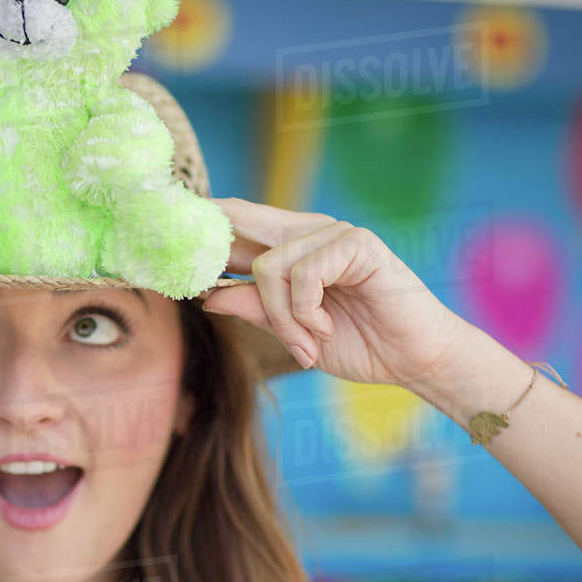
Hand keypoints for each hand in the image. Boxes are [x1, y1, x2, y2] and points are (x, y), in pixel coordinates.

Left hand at [200, 198, 471, 389]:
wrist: (415, 360)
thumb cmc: (359, 342)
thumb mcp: (292, 330)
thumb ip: (254, 307)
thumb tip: (207, 294)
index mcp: (292, 247)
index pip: (239, 224)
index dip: (205, 224)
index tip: (167, 230)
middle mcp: (310, 232)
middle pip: (242, 222)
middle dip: (213, 241)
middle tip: (190, 265)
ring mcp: (334, 234)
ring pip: (270, 266)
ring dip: (281, 318)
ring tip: (306, 344)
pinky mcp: (357, 244)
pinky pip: (303, 275)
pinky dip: (305, 312)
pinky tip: (325, 329)